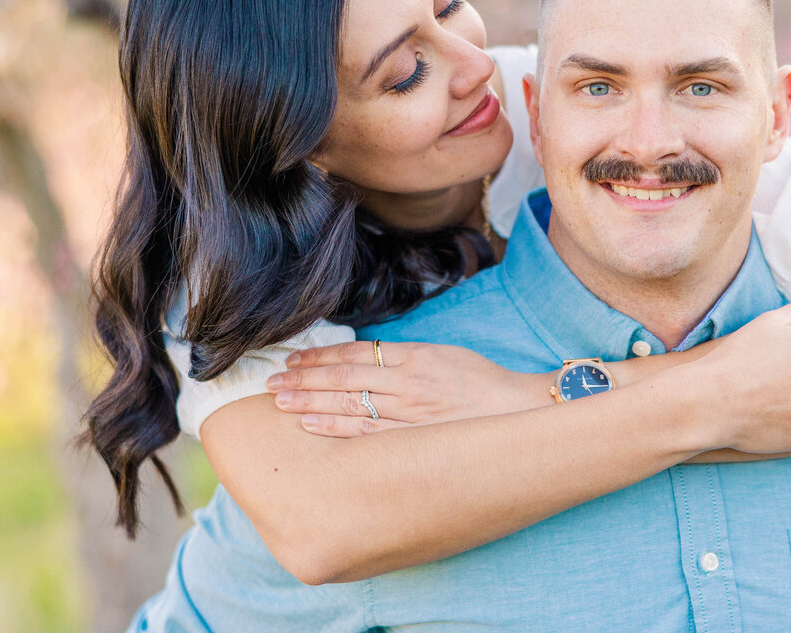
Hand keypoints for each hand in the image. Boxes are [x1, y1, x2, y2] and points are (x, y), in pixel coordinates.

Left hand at [265, 341, 548, 436]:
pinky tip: (311, 424)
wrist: (518, 412)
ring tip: (280, 400)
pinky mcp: (414, 437)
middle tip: (272, 380)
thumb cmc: (482, 384)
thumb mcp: (444, 355)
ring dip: (310, 401)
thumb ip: (405, 358)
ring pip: (349, 404)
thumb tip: (364, 360)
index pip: (356, 353)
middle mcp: (408, 382)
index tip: (293, 358)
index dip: (321, 355)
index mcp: (415, 356)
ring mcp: (409, 412)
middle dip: (304, 378)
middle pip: (344, 377)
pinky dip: (336, 427)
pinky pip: (368, 432)